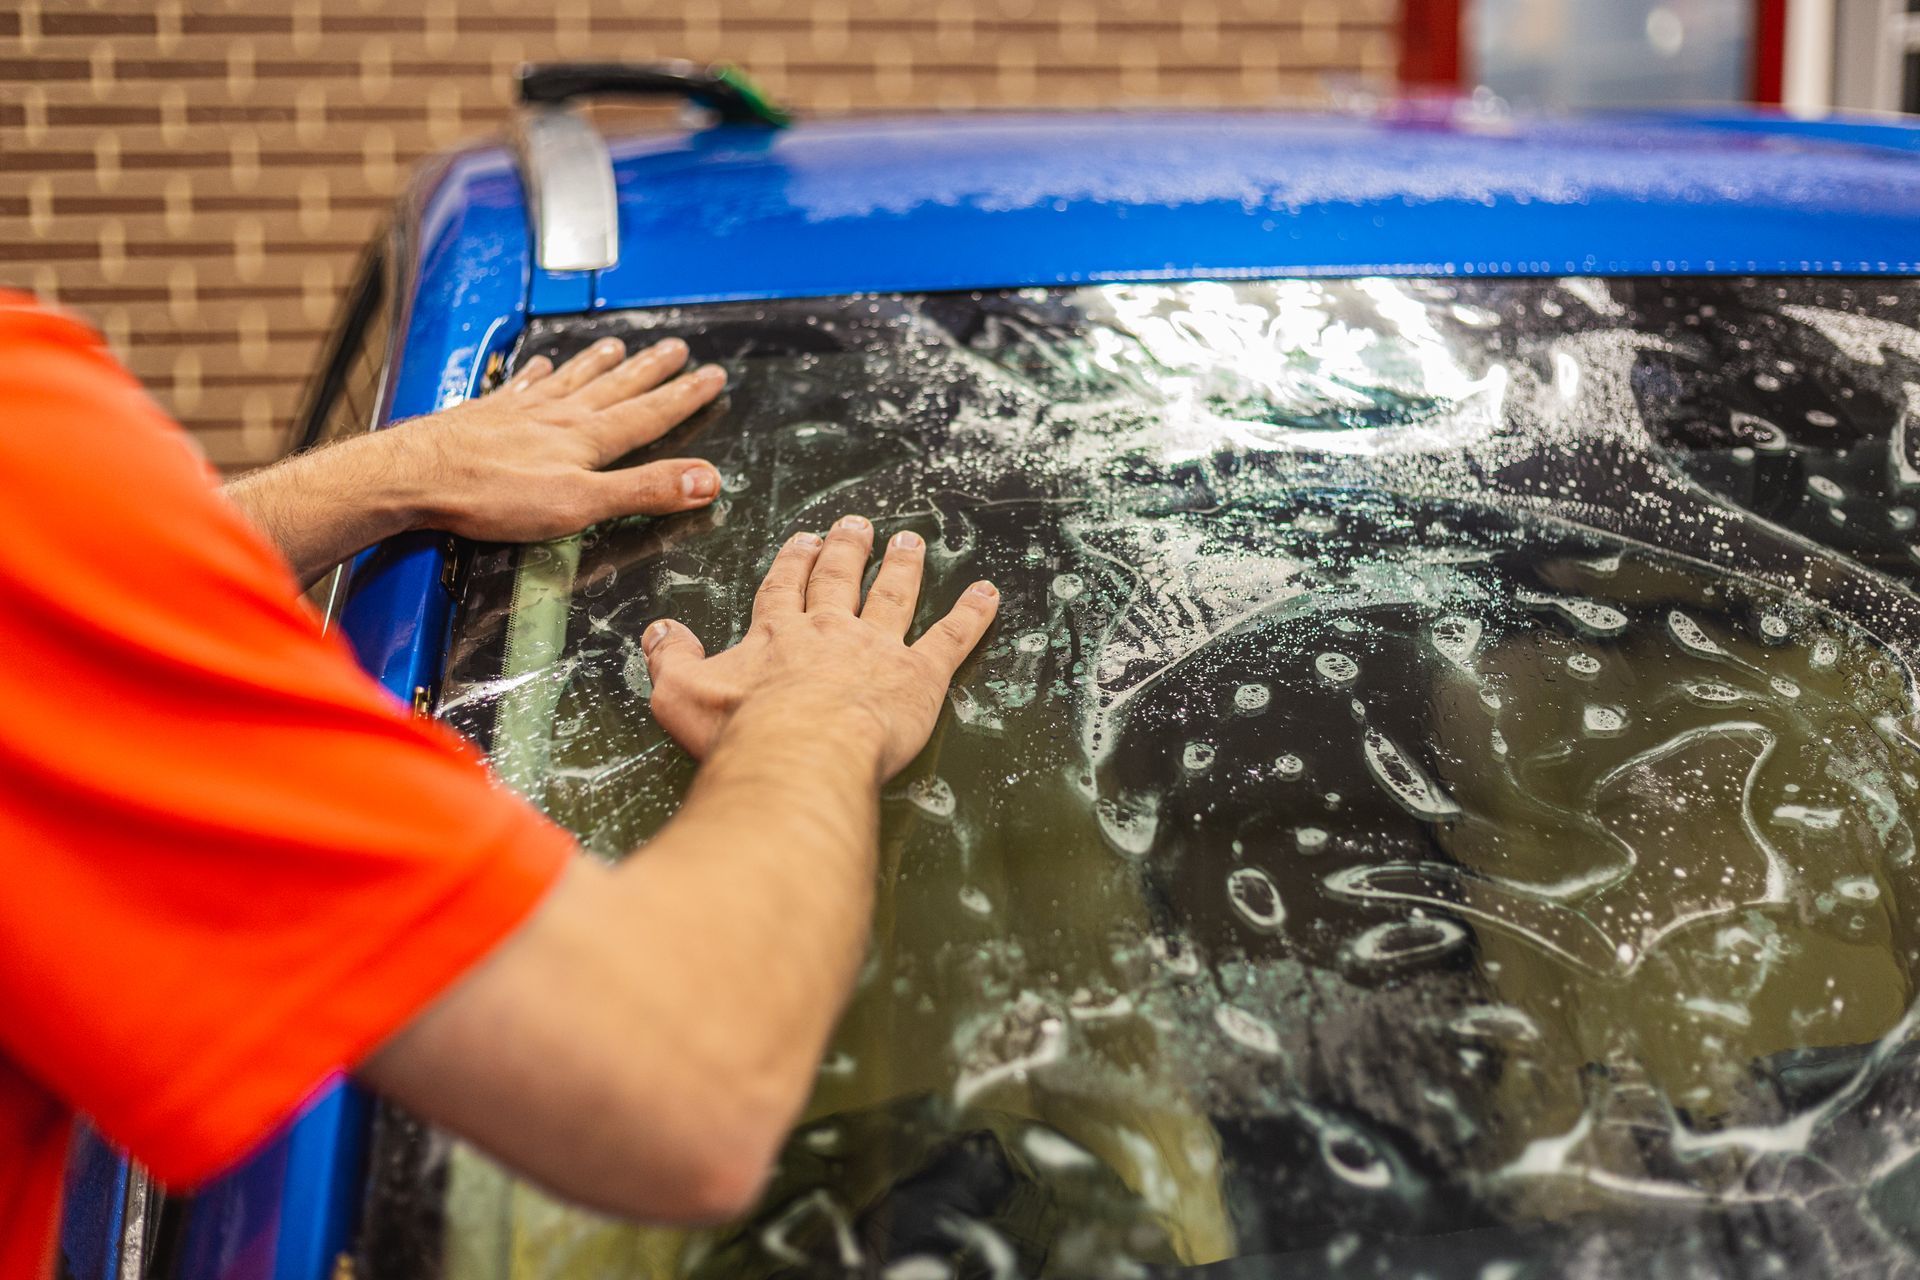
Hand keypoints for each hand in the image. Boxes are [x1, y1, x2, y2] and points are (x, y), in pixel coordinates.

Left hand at [389, 337, 726, 542]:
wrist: (414, 477)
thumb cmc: (491, 496)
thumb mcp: (581, 504)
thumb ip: (643, 490)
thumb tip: (706, 479)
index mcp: (587, 438)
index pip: (649, 413)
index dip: (684, 396)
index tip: (711, 377)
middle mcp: (558, 416)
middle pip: (616, 387)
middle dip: (651, 370)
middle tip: (677, 348)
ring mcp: (521, 411)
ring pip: (572, 379)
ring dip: (599, 363)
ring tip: (619, 346)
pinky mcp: (487, 415)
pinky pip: (523, 385)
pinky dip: (539, 373)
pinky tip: (543, 364)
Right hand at [642, 516, 999, 780]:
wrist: (800, 752)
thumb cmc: (740, 731)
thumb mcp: (679, 694)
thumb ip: (668, 660)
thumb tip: (658, 630)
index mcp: (778, 633)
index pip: (786, 587)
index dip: (795, 563)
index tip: (804, 541)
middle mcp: (830, 631)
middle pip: (841, 580)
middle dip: (848, 550)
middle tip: (857, 525)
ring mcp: (878, 649)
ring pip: (895, 597)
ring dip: (904, 567)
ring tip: (911, 541)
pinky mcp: (920, 676)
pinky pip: (952, 639)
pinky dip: (973, 615)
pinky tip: (989, 594)